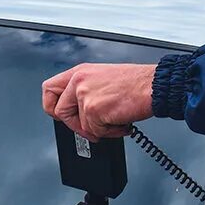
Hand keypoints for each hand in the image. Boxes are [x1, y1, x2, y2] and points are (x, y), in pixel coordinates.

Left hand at [42, 62, 156, 139]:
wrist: (154, 86)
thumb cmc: (137, 83)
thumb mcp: (105, 78)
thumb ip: (87, 90)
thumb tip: (79, 111)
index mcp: (81, 72)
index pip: (49, 89)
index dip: (54, 106)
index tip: (63, 114)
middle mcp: (79, 81)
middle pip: (59, 111)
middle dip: (76, 125)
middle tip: (93, 125)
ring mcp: (85, 95)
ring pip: (80, 125)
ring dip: (100, 129)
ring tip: (116, 120)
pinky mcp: (93, 110)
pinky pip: (95, 131)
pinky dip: (111, 132)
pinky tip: (122, 122)